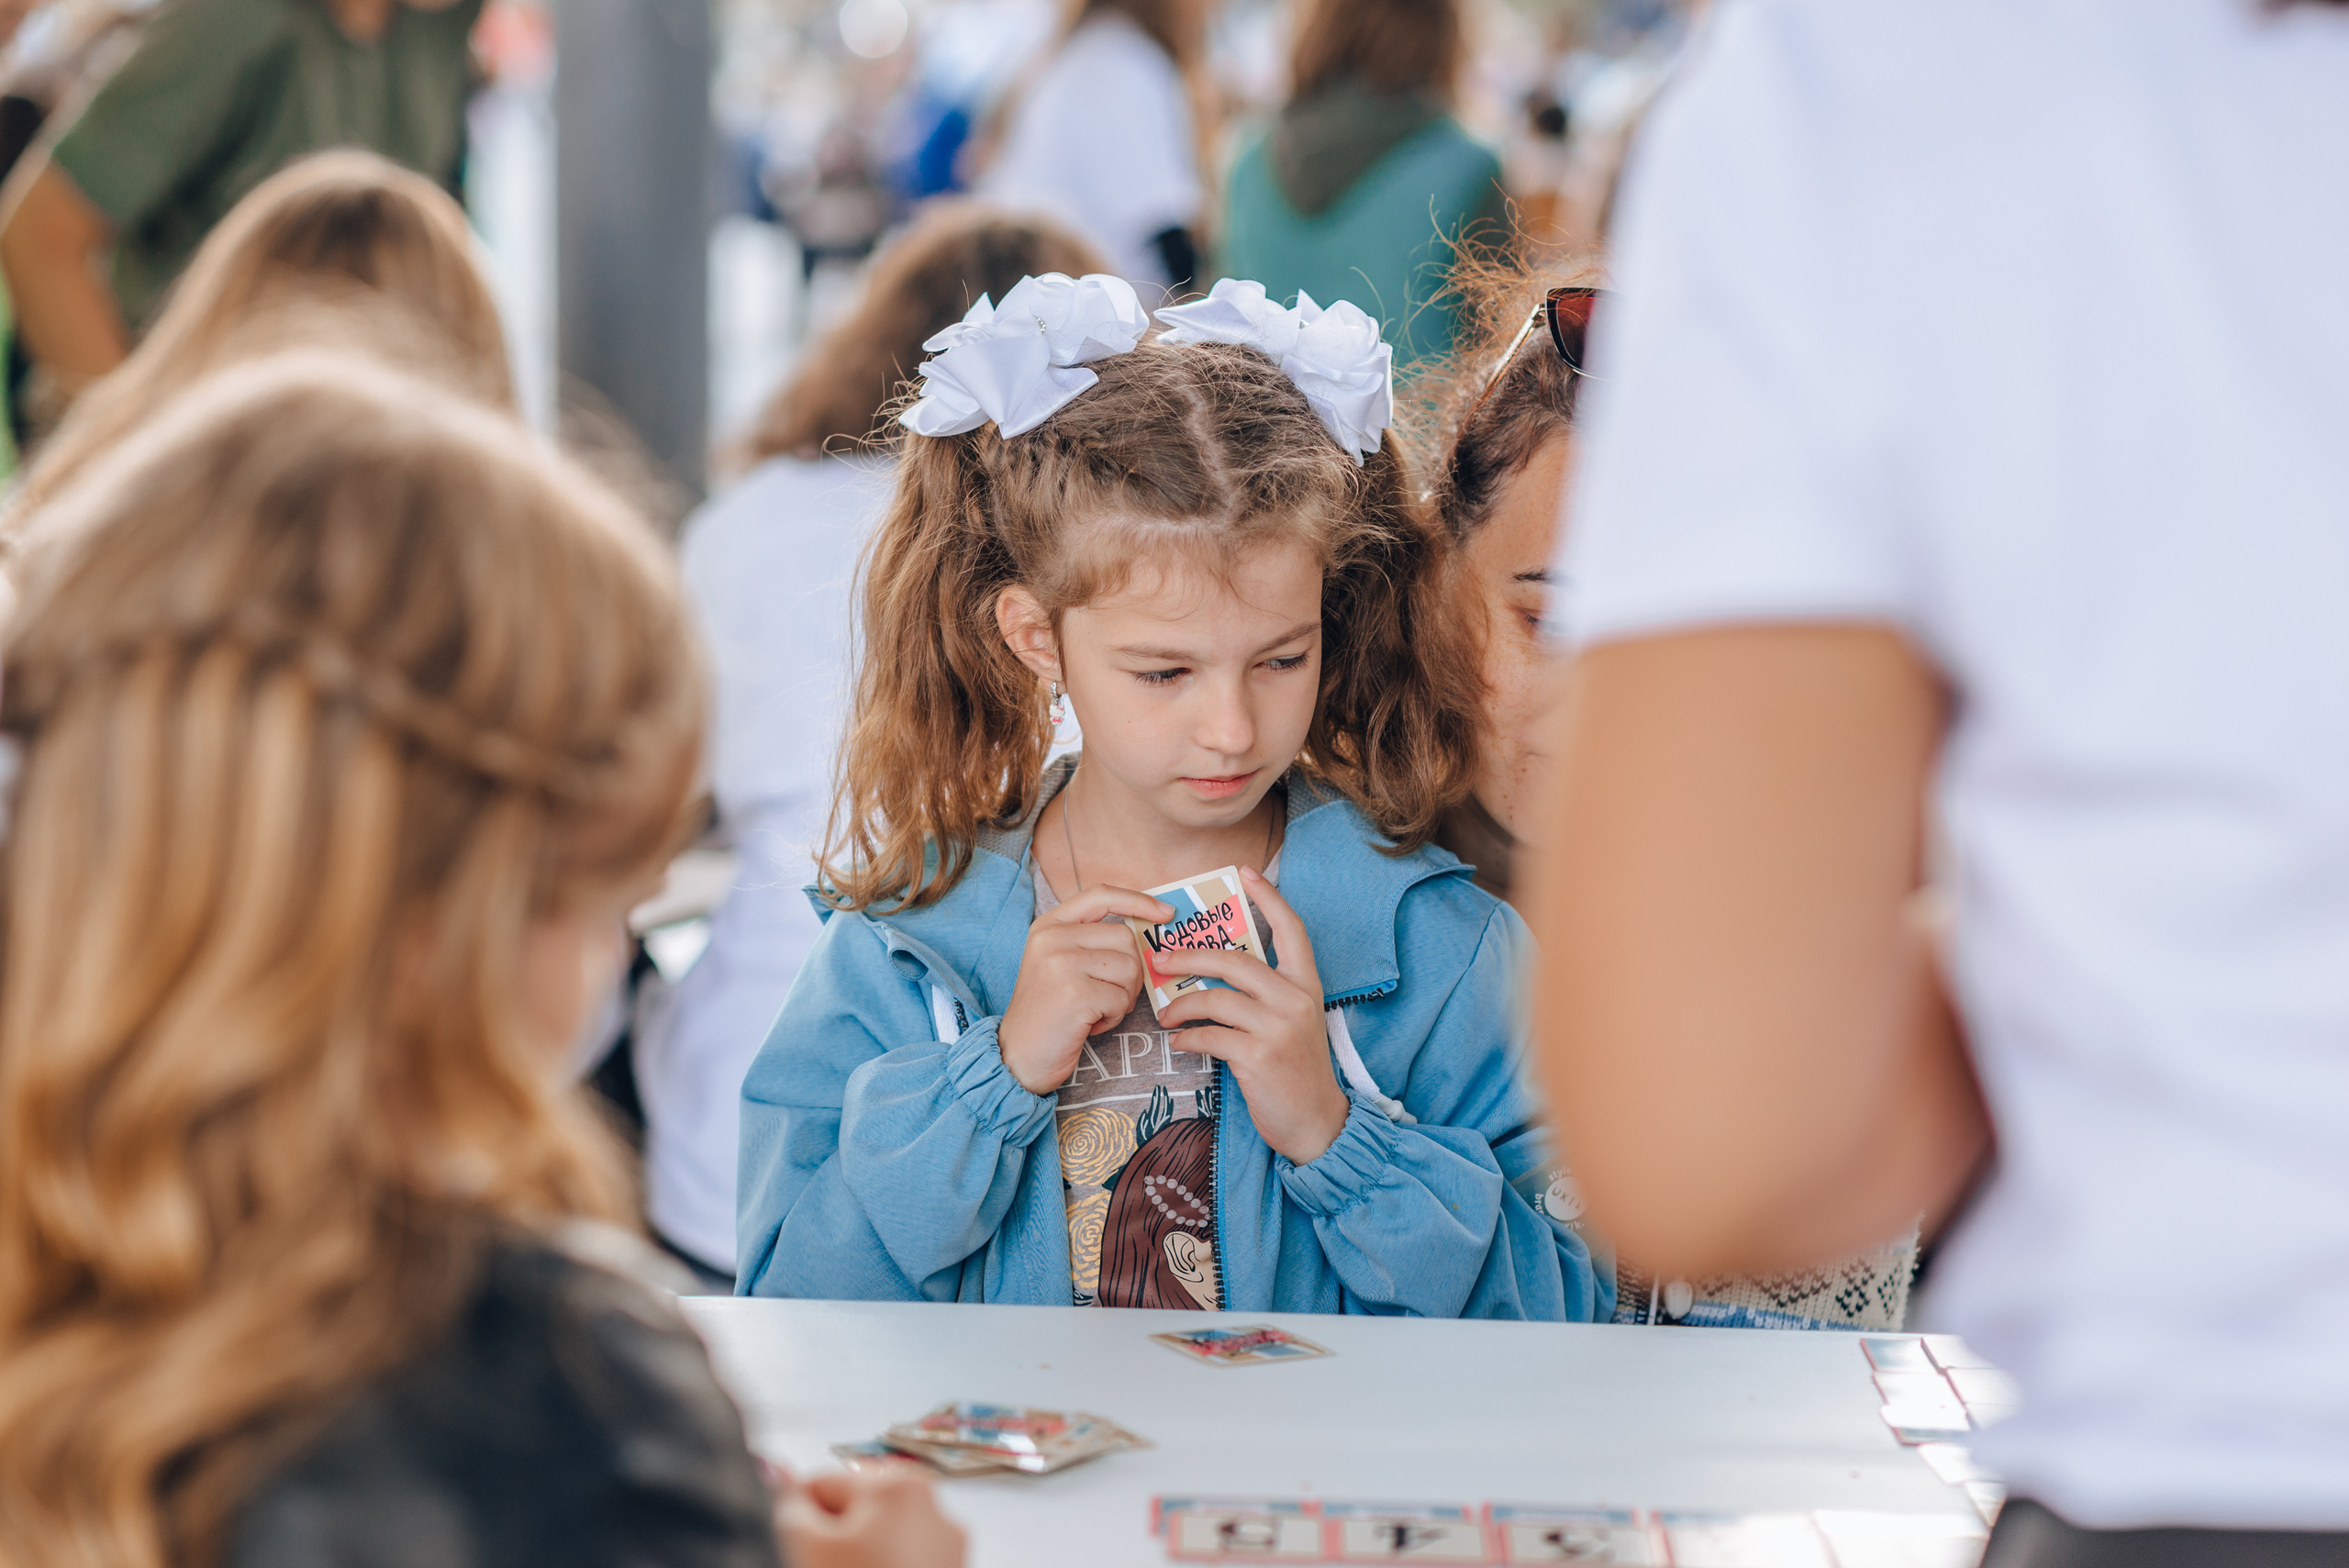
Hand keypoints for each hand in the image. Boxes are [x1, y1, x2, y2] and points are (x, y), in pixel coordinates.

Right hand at [778, 1466, 967, 1567]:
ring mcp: (951, 1549)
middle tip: (822, 1566)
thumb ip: (784, 1501)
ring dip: (857, 1560)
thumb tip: (773, 1465)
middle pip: (857, 1512)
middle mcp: (936, 1509)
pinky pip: (905, 1563)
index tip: (796, 1552)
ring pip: (881, 1542)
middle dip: (832, 1541)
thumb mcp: (802, 1544)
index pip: (822, 1484)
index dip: (797, 1521)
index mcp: (899, 1486)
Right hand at [997, 884, 1170, 1093]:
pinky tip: (1089, 1024)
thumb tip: (1146, 929)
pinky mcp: (1075, 994)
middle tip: (1107, 995)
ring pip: (1129, 969)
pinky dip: (1113, 1017)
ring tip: (1094, 1010)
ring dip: (1122, 997)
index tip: (1164, 913)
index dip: (1137, 901)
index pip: (1101, 894)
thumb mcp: (1060, 963)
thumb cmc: (1049, 1012)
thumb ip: (1092, 941)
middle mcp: (1053, 938)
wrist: (1018, 1056)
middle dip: (1130, 972)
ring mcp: (1062, 964)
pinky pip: (1121, 999)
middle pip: (1125, 938)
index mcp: (1049, 925)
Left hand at [1154, 867, 1349, 1163]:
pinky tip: (1180, 1041)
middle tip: (1160, 958)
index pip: (1292, 928)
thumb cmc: (1296, 1069)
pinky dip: (1188, 1037)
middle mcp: (1296, 1000)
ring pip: (1216, 998)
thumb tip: (1210, 972)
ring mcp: (1278, 1028)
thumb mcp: (1291, 1022)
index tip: (1245, 872)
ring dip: (1180, 1004)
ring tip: (1165, 1013)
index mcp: (1306, 985)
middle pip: (1234, 959)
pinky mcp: (1259, 1057)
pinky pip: (1210, 1036)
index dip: (1268, 897)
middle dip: (1190, 956)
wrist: (1317, 1122)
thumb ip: (1264, 994)